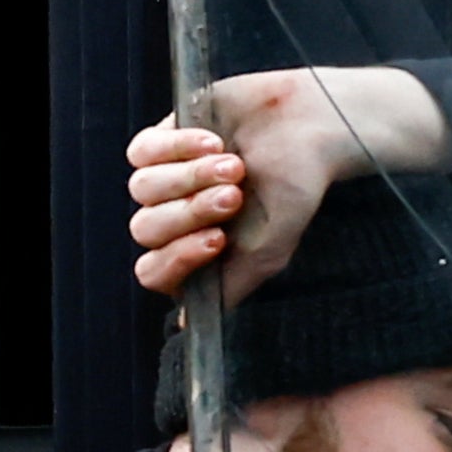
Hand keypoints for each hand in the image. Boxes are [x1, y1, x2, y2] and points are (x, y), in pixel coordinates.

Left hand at [127, 66, 449, 304]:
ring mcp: (166, 179)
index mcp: (198, 252)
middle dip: (192, 210)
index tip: (218, 239)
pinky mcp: (163, 139)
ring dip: (190, 176)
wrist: (310, 126)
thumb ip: (231, 284)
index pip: (155, 272)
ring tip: (233, 163)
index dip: (177, 257)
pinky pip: (140, 152)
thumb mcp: (271, 247)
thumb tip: (189, 325)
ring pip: (142, 190)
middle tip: (236, 194)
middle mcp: (177, 219)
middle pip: (146, 229)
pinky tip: (215, 139)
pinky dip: (177, 147)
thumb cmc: (297, 188)